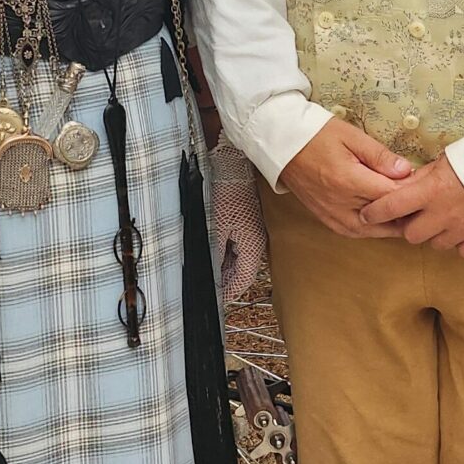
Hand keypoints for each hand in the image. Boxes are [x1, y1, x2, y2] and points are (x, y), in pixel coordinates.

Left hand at [208, 139, 266, 302]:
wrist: (233, 162)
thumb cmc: (227, 190)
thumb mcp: (216, 226)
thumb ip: (214, 254)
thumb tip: (212, 275)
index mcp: (252, 245)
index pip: (243, 279)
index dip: (230, 292)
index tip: (217, 300)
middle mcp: (256, 241)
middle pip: (241, 270)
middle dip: (225, 281)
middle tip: (208, 289)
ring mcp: (252, 232)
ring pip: (238, 259)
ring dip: (224, 267)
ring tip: (207, 273)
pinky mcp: (245, 223)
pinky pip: (236, 245)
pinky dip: (224, 253)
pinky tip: (212, 253)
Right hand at [280, 117, 413, 237]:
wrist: (282, 146)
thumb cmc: (316, 135)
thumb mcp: (351, 136)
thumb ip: (380, 156)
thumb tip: (407, 171)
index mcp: (348, 182)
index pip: (393, 196)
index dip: (413, 191)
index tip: (425, 182)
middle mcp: (341, 205)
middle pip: (387, 218)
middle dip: (408, 209)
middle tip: (423, 197)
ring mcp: (334, 217)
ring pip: (376, 231)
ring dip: (394, 222)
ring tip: (409, 208)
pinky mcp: (329, 222)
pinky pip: (360, 232)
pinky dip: (377, 227)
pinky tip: (387, 217)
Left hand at [358, 155, 463, 255]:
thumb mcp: (444, 160)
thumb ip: (421, 176)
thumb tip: (401, 184)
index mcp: (430, 191)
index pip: (390, 207)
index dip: (374, 213)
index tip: (366, 215)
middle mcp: (442, 214)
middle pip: (411, 235)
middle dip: (411, 226)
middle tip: (419, 215)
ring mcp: (463, 229)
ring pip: (436, 245)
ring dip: (436, 235)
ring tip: (446, 219)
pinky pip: (462, 251)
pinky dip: (461, 243)